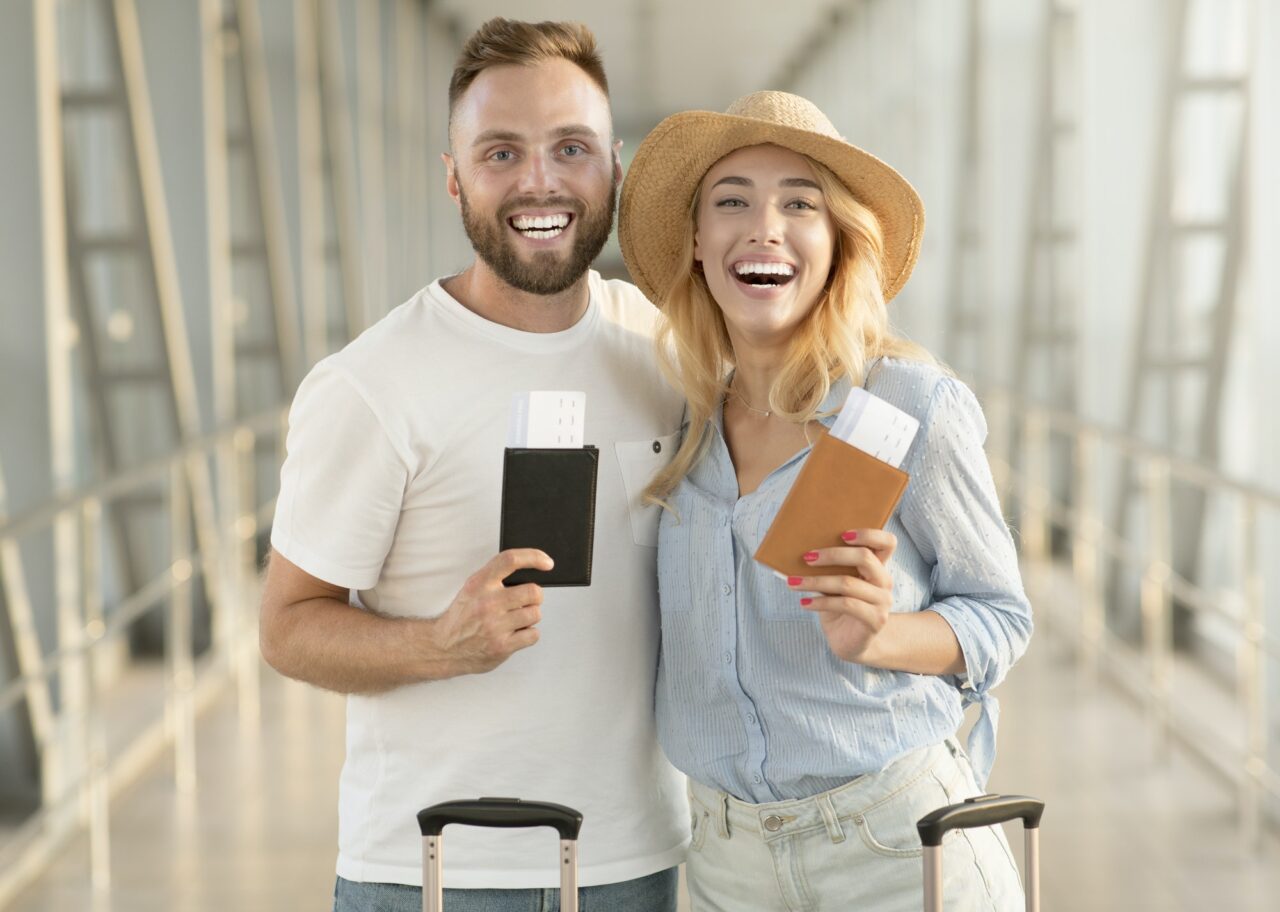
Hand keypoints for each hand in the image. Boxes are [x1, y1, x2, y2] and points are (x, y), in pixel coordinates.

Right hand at [430, 549, 552, 675]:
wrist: (443, 648)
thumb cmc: (462, 617)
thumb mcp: (472, 589)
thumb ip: (495, 578)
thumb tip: (530, 570)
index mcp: (480, 583)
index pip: (510, 560)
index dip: (534, 557)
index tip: (547, 562)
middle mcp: (488, 603)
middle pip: (533, 592)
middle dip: (535, 597)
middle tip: (526, 602)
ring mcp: (495, 626)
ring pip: (535, 614)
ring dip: (530, 617)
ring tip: (515, 620)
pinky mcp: (501, 646)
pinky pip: (533, 635)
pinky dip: (528, 635)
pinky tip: (514, 634)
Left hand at [788, 529, 896, 662]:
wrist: (850, 642)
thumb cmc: (839, 608)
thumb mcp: (834, 584)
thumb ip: (830, 568)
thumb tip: (803, 553)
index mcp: (878, 567)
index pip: (887, 543)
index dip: (868, 534)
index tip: (843, 534)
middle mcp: (884, 582)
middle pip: (865, 557)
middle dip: (832, 555)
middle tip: (807, 558)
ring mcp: (883, 601)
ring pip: (848, 583)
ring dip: (815, 581)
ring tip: (793, 582)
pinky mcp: (875, 620)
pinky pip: (845, 604)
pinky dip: (820, 602)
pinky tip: (804, 602)